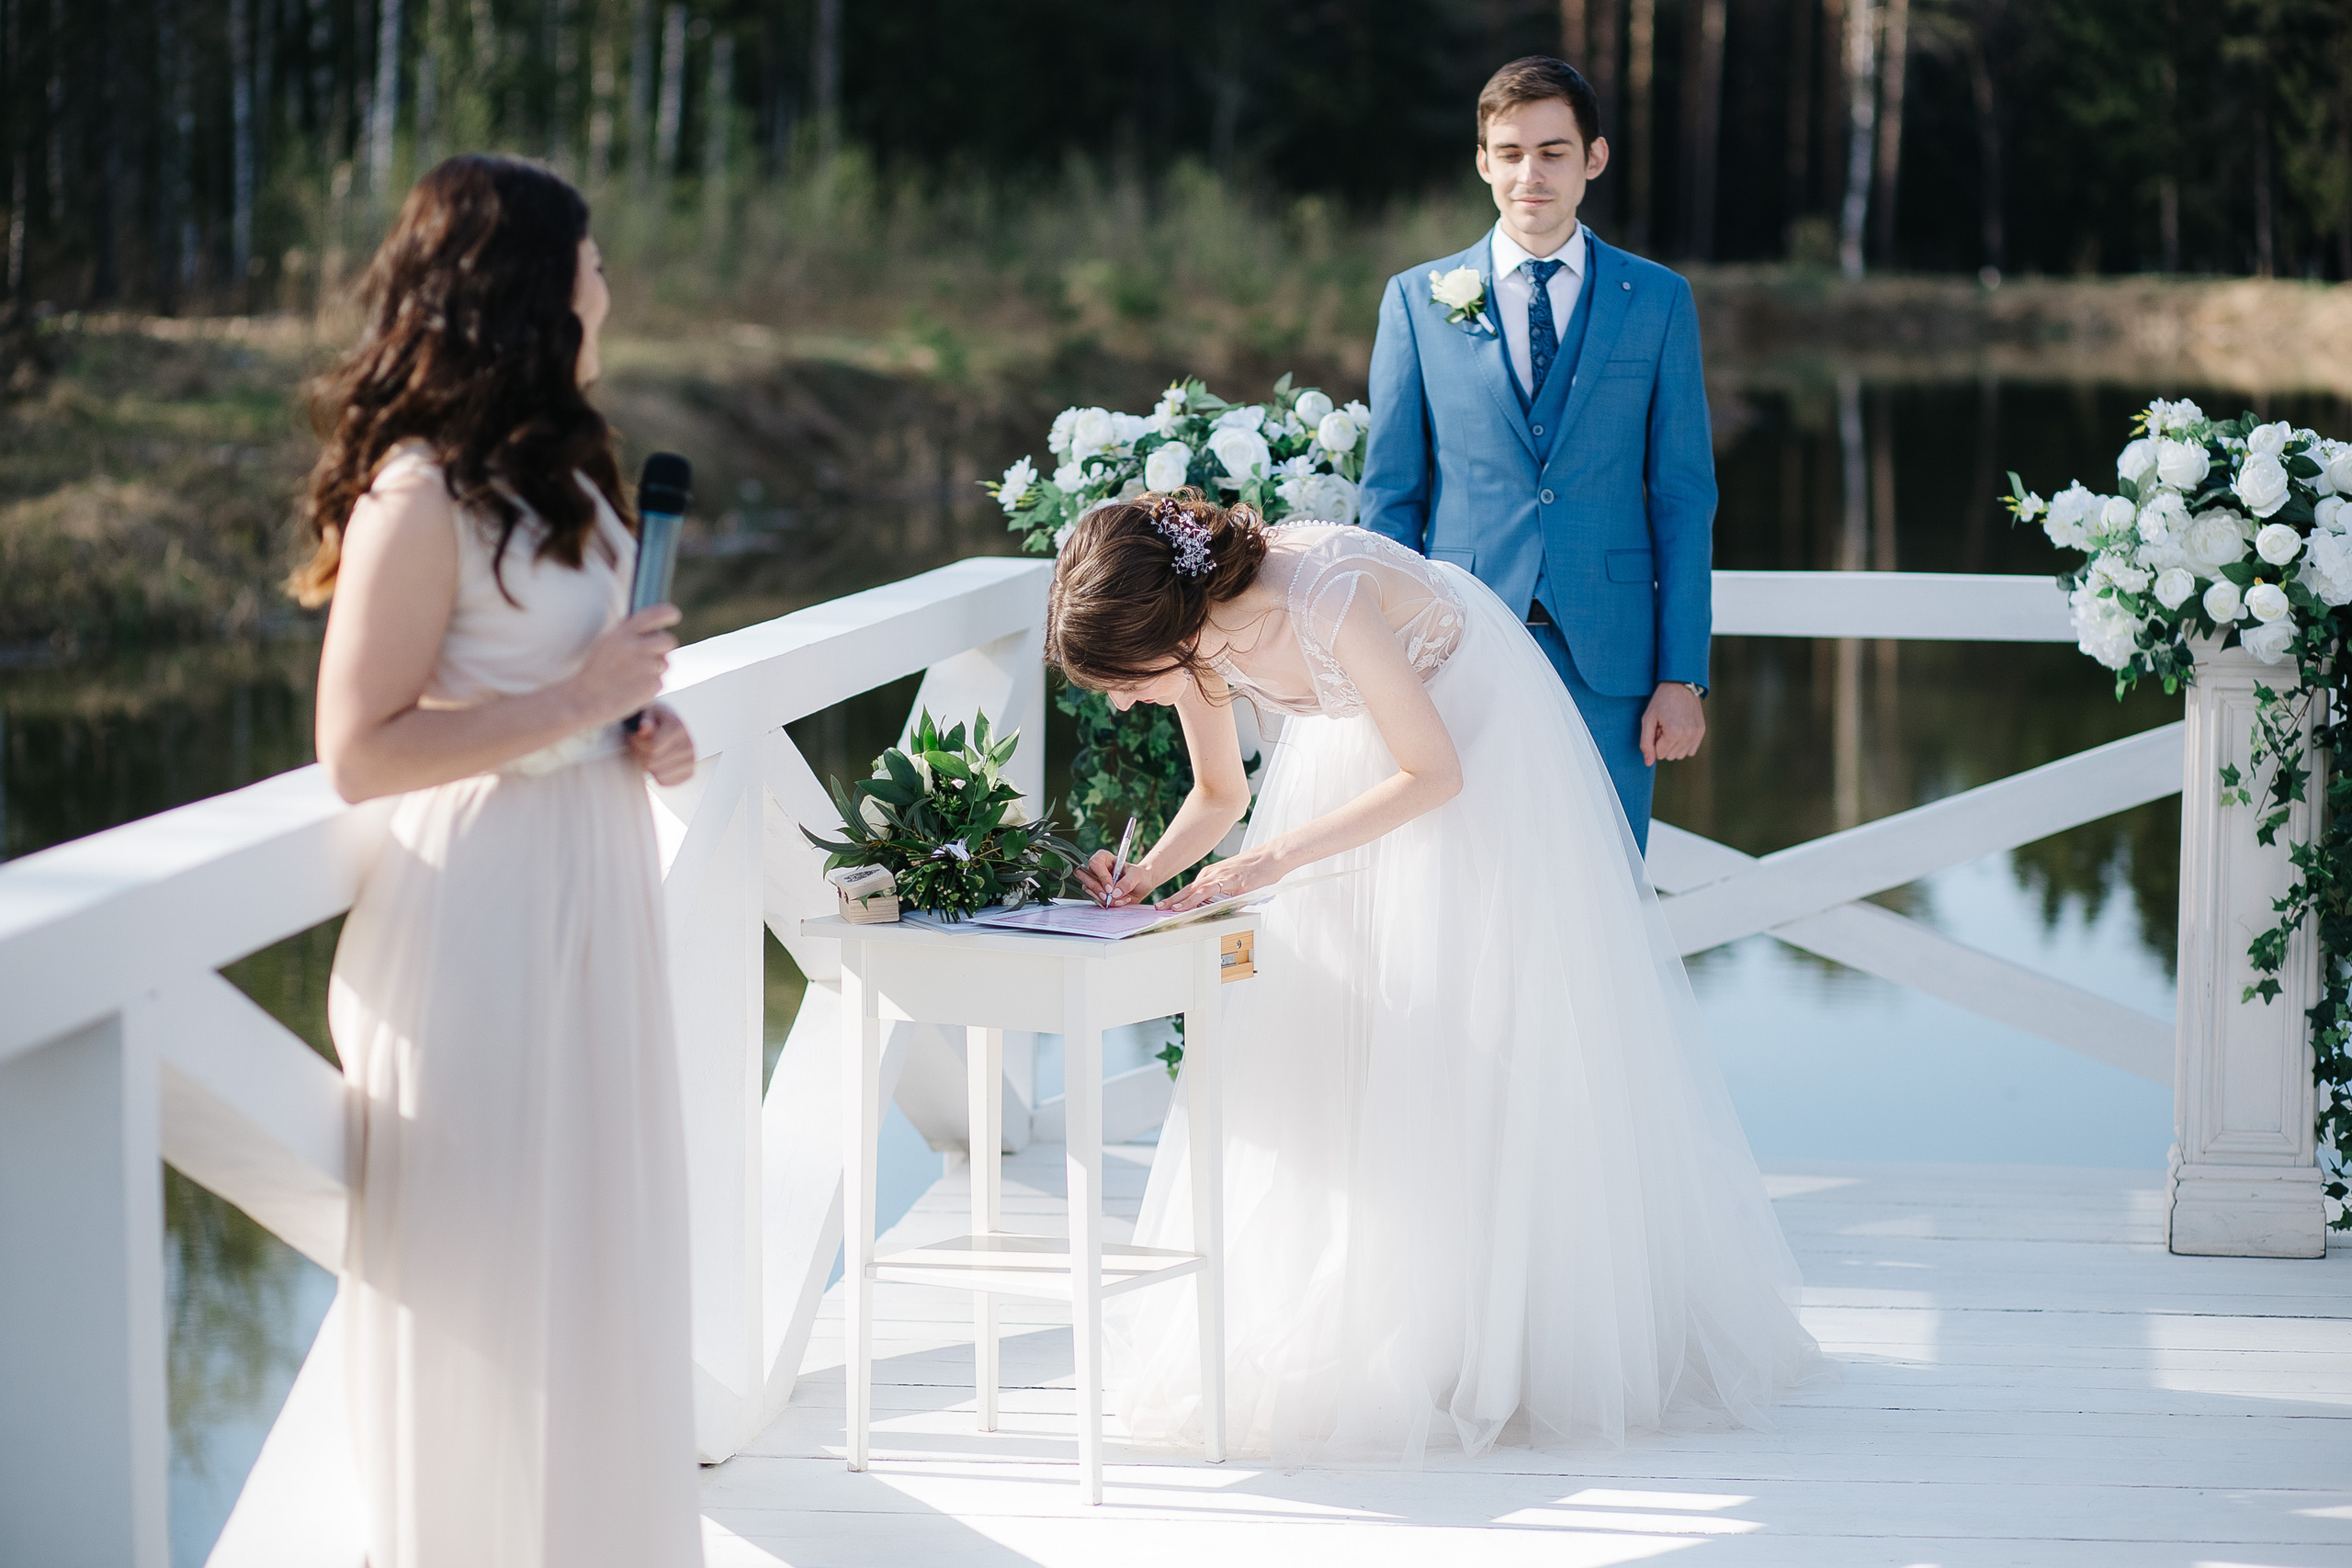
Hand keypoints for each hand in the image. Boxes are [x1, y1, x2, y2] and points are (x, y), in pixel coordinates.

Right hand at [566, 604, 680, 727]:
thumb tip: (655, 628)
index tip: (674, 616)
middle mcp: (635, 647)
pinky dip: (650, 687)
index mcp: (622, 633)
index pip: (654, 614)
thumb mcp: (607, 644)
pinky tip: (632, 690)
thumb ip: (628, 633)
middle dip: (663, 649)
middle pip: (668, 641)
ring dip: (655, 670)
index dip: (668, 613)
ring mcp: (645, 666)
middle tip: (650, 658)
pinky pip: (661, 682)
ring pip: (666, 663)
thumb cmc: (596, 672)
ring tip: (632, 678)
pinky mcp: (651, 685)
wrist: (582, 699)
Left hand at [627, 702, 695, 786]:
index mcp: (679, 728)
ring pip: (659, 774)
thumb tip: (645, 727)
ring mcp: (691, 761)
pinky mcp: (689, 773)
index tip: (635, 737)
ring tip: (648, 754)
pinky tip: (657, 763)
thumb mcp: (645, 713)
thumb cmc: (650, 719)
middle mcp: (689, 745)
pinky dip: (657, 775)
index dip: (638, 745)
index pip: (653, 749)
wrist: (663, 725)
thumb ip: (644, 720)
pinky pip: (666, 782)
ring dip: (649, 766)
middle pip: (654, 763)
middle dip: (642, 755)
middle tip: (640, 746)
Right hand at [1074, 850, 1156, 906]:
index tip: (1111, 887)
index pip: (1094, 862)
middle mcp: (1097, 868)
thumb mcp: (1137, 876)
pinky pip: (1092, 898)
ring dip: (1101, 898)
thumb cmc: (1139, 876)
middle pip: (1083, 874)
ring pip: (1086, 888)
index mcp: (1105, 858)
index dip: (1101, 876)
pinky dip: (1104, 903)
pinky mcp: (1096, 892)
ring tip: (1119, 900)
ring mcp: (1094, 880)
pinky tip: (1117, 902)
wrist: (1142, 886)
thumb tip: (1114, 893)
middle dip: (1096, 888)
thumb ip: (1128, 882)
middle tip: (1108, 897)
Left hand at [1155, 843, 1286, 912]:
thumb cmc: (1255, 868)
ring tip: (1170, 910)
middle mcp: (1214, 873)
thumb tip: (1215, 908)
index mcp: (1212, 873)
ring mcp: (1222, 877)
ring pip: (1197, 890)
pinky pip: (1212, 891)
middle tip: (1158, 909)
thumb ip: (1222, 892)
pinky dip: (1199, 899)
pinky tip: (1192, 905)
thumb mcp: (1234, 880)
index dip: (1176, 898)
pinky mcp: (1232, 882)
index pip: (1190, 888)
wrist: (1272, 856)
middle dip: (1172, 900)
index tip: (1165, 906)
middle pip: (1188, 889)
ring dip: (1182, 901)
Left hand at [1641, 682, 1705, 764]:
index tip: (1657, 727)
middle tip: (1664, 726)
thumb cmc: (1661, 701)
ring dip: (1674, 745)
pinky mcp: (1702, 731)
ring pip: (1680, 755)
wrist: (1680, 685)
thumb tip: (1648, 763)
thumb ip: (1646, 743)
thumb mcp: (1647, 720)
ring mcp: (1697, 734)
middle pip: (1669, 756)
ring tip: (1672, 726)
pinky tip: (1680, 730)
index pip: (1659, 755)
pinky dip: (1684, 744)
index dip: (1655, 741)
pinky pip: (1691, 750)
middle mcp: (1688, 736)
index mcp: (1673, 733)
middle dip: (1664, 744)